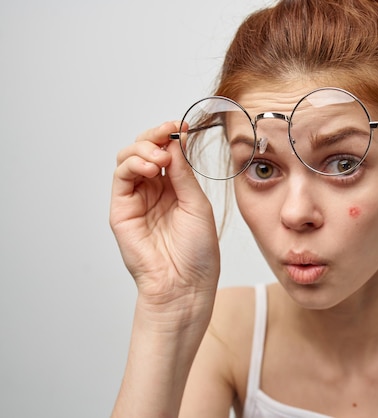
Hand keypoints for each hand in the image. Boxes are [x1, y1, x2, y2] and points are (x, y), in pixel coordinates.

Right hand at [110, 122, 219, 311]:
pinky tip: (152, 167)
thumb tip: (175, 142)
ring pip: (129, 159)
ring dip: (144, 148)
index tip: (182, 126)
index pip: (168, 153)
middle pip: (145, 150)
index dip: (171, 136)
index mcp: (175, 188)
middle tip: (169, 131)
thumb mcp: (197, 205)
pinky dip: (133, 164)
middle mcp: (154, 190)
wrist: (185, 284)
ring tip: (161, 158)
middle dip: (156, 136)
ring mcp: (136, 199)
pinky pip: (121, 177)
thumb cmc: (197, 252)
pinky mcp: (121, 210)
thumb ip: (183, 174)